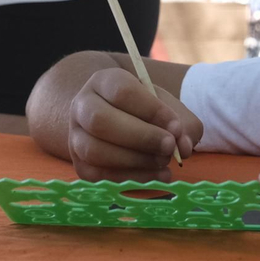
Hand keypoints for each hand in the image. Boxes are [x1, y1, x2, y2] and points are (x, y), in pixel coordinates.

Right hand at [67, 67, 202, 181]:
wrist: (117, 120)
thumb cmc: (146, 111)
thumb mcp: (167, 106)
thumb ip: (182, 123)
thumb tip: (183, 147)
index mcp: (104, 81)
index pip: (123, 92)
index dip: (151, 110)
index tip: (176, 127)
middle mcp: (82, 106)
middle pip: (100, 120)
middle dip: (141, 137)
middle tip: (169, 147)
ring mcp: (75, 136)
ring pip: (94, 151)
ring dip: (135, 161)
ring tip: (164, 162)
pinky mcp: (79, 165)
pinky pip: (98, 176)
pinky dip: (131, 179)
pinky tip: (156, 175)